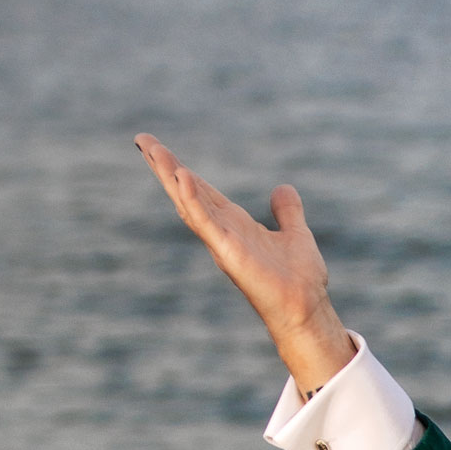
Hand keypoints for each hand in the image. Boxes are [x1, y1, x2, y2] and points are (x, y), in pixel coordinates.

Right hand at [134, 133, 354, 396]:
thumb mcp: (295, 234)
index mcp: (235, 225)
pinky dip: (192, 199)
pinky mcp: (228, 252)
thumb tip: (282, 189)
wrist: (307, 309)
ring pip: (189, 203)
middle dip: (165, 167)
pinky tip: (182, 176)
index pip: (202, 192)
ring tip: (152, 149)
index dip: (182, 170)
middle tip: (142, 140)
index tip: (159, 149)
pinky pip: (205, 222)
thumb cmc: (300, 281)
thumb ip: (287, 212)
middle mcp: (223, 232)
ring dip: (170, 176)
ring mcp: (222, 242)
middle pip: (187, 193)